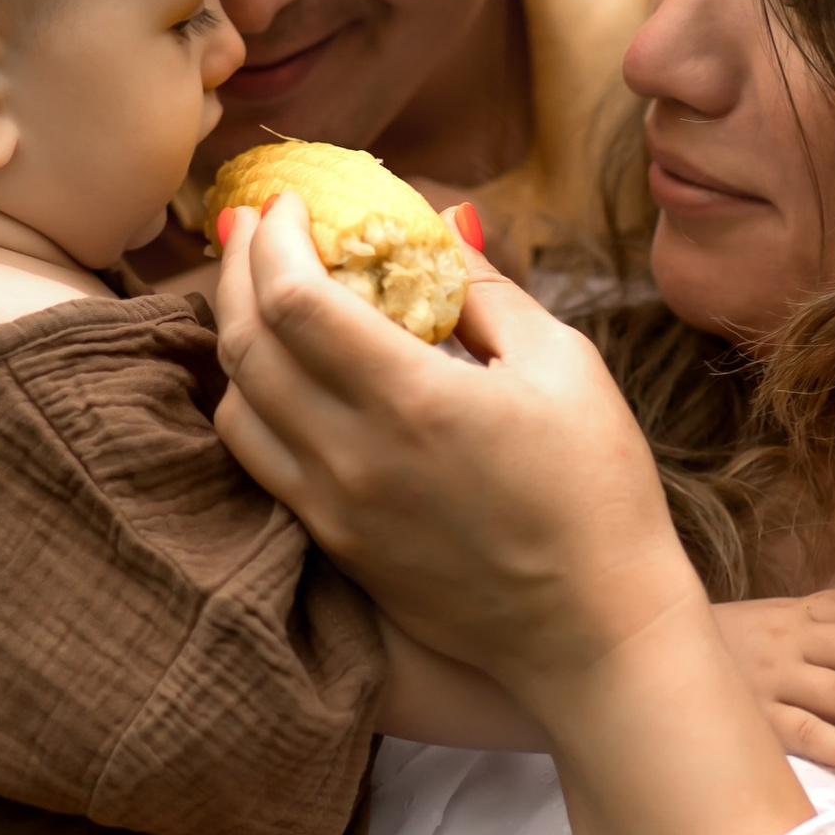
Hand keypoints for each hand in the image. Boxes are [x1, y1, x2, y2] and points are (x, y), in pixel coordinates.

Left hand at [212, 197, 690, 693]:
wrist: (594, 633)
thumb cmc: (598, 493)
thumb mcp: (564, 367)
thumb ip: (488, 290)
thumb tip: (442, 223)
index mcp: (413, 401)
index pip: (295, 298)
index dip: (274, 237)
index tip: (287, 201)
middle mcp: (353, 457)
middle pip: (245, 343)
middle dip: (238, 269)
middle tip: (251, 227)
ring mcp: (334, 509)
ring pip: (237, 406)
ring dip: (236, 338)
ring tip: (262, 296)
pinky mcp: (334, 546)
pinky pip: (259, 461)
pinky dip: (253, 403)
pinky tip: (281, 377)